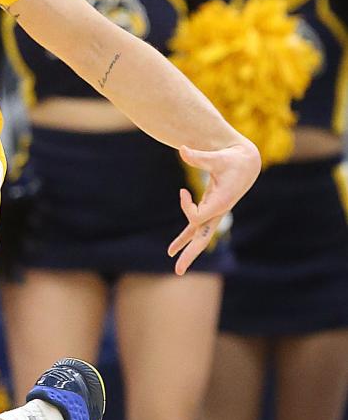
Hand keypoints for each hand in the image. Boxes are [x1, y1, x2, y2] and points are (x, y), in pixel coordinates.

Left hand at [168, 140, 260, 274]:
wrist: (246, 161)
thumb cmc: (232, 158)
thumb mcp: (216, 157)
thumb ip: (199, 157)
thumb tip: (182, 149)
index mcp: (222, 203)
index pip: (197, 216)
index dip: (186, 207)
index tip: (182, 191)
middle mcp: (219, 212)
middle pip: (203, 238)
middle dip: (190, 253)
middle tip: (178, 270)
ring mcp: (215, 213)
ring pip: (200, 237)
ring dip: (187, 250)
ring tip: (177, 268)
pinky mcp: (210, 210)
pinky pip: (195, 228)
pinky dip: (185, 237)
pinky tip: (174, 249)